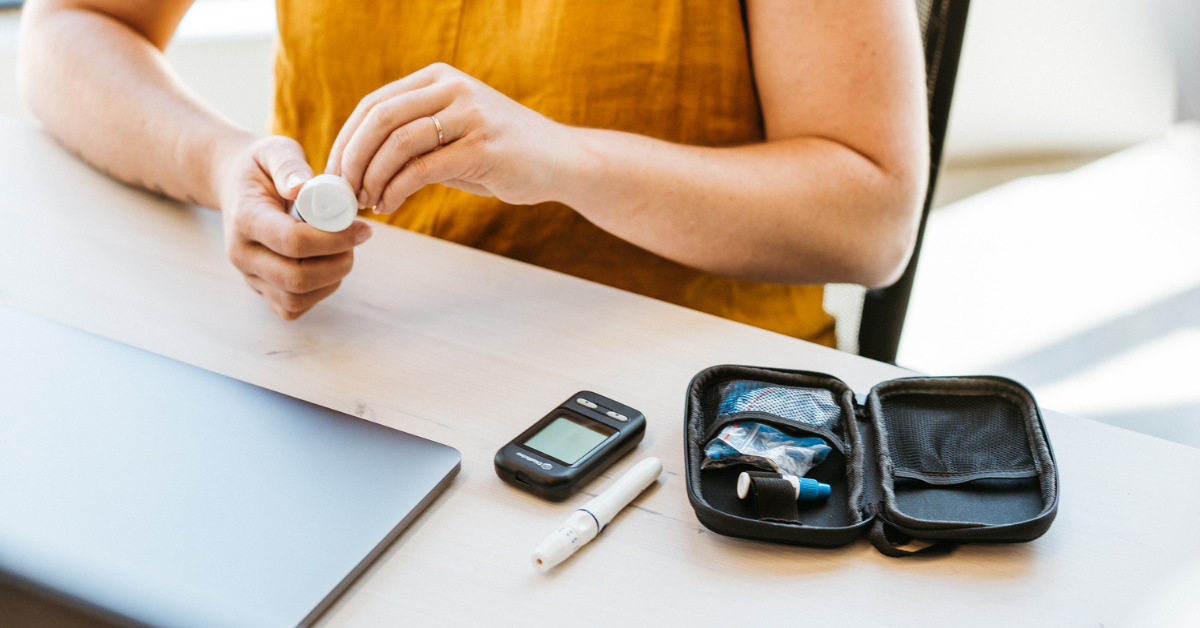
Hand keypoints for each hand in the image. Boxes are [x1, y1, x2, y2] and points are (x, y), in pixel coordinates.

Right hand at [214, 135, 372, 319]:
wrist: (236, 185)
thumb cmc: (262, 168)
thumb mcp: (274, 151)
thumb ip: (289, 165)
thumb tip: (303, 186)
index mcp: (245, 219)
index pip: (292, 242)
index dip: (335, 239)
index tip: (362, 227)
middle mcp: (242, 254)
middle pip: (296, 278)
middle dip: (338, 262)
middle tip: (357, 239)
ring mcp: (249, 276)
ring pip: (296, 299)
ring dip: (332, 279)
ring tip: (343, 250)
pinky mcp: (261, 290)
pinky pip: (292, 308)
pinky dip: (318, 293)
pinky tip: (327, 266)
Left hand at [326, 63, 574, 212]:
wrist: (561, 161)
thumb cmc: (501, 153)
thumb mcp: (453, 134)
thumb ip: (413, 138)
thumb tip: (356, 165)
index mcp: (439, 78)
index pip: (374, 104)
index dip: (345, 140)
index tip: (333, 174)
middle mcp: (453, 88)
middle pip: (380, 118)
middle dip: (351, 158)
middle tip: (341, 191)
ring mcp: (471, 115)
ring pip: (398, 143)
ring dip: (372, 177)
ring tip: (367, 201)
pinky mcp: (484, 148)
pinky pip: (423, 169)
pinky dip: (397, 190)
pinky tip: (390, 204)